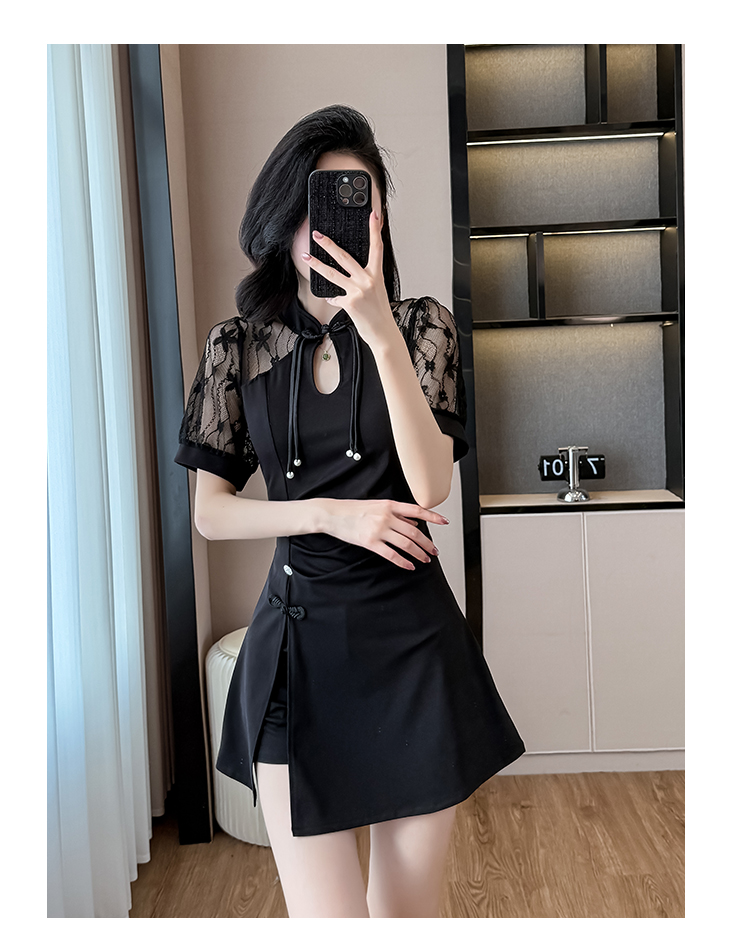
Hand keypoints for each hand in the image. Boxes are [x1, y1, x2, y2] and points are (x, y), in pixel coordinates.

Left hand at [301, 211, 395, 348]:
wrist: (382, 333)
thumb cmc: (380, 313)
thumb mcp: (377, 290)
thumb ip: (364, 279)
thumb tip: (349, 275)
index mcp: (376, 274)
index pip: (376, 247)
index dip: (375, 230)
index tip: (373, 215)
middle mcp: (368, 280)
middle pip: (344, 257)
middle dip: (329, 244)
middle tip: (318, 235)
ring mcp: (358, 291)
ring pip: (332, 274)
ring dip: (316, 264)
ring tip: (306, 256)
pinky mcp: (349, 302)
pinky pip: (335, 296)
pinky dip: (333, 298)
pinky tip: (333, 299)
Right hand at [317, 498, 447, 570]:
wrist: (332, 514)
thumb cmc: (353, 509)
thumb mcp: (377, 505)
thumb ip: (397, 512)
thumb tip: (414, 520)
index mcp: (389, 505)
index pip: (417, 510)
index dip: (432, 516)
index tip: (444, 522)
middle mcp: (386, 516)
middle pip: (414, 531)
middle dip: (427, 543)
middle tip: (434, 550)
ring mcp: (378, 530)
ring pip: (406, 543)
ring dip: (418, 553)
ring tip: (425, 559)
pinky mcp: (370, 542)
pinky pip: (391, 554)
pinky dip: (403, 561)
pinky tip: (409, 566)